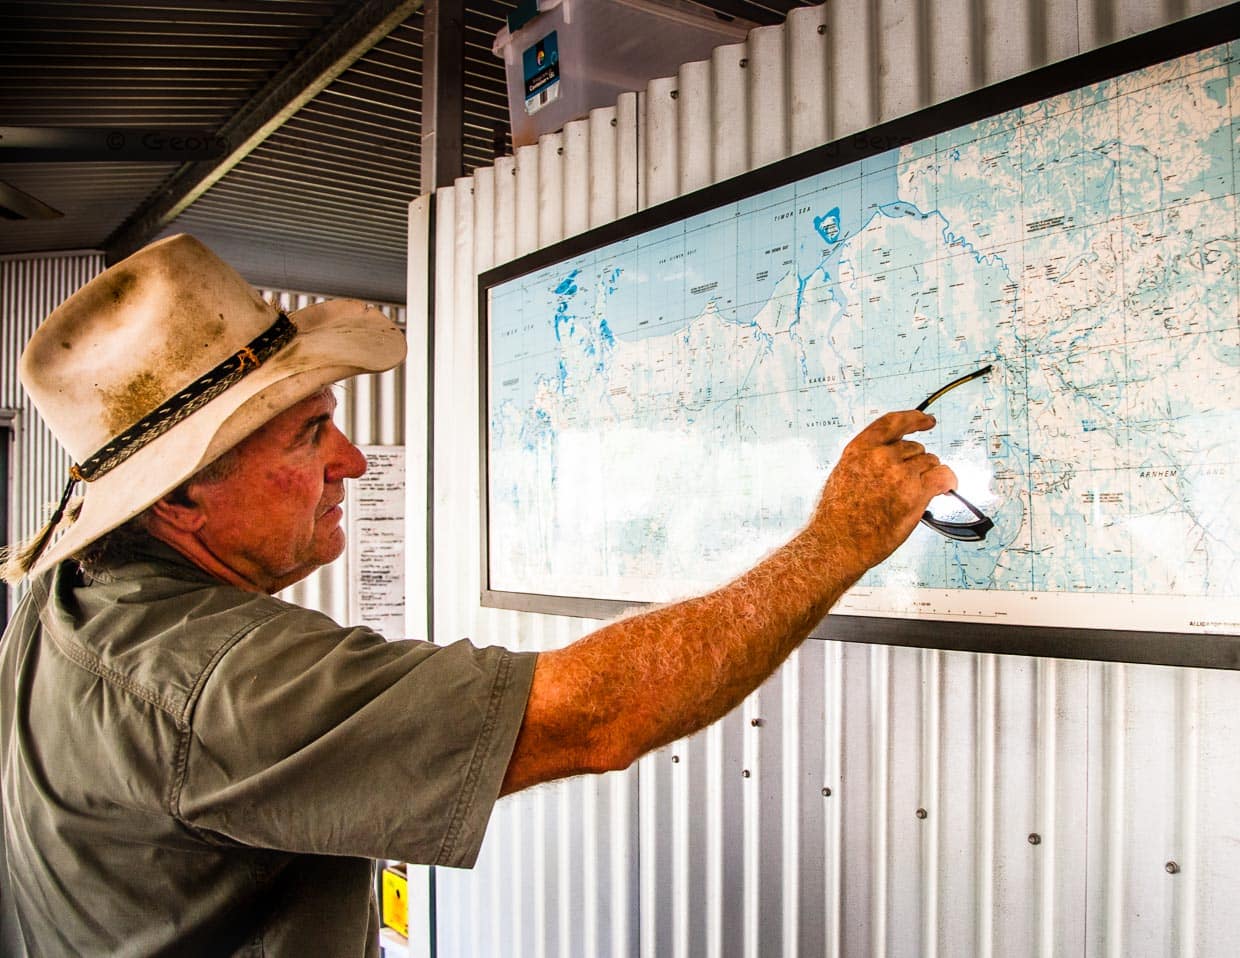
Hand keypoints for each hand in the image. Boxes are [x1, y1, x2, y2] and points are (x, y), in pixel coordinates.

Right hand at [810, 410, 956, 571]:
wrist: (837, 543)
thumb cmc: (836, 517)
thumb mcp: (843, 475)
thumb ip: (867, 461)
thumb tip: (892, 459)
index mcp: (860, 449)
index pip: (893, 423)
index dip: (914, 419)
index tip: (927, 421)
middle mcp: (881, 457)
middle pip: (915, 448)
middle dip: (916, 463)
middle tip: (910, 482)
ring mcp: (899, 474)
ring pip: (930, 462)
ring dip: (928, 475)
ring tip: (918, 492)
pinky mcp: (915, 494)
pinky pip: (942, 476)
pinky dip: (947, 481)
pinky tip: (946, 487)